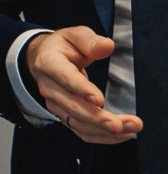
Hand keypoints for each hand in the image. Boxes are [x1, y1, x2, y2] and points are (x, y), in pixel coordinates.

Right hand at [26, 27, 142, 143]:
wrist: (43, 59)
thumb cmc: (62, 47)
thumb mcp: (74, 35)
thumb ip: (89, 41)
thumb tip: (107, 46)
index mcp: (49, 63)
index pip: (64, 77)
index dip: (80, 89)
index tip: (99, 99)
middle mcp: (49, 87)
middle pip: (72, 107)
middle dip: (97, 118)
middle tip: (119, 124)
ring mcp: (55, 104)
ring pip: (77, 122)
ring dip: (103, 130)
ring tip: (130, 128)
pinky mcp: (64, 115)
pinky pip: (80, 131)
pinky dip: (100, 137)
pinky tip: (121, 135)